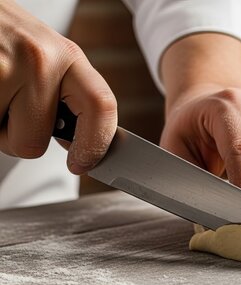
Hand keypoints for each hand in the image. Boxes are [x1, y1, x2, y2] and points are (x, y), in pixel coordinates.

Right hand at [0, 1, 116, 173]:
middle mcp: (40, 59)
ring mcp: (5, 68)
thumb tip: (80, 140)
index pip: (102, 107)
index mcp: (66, 55)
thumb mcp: (44, 55)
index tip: (83, 163)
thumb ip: (65, 92)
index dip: (96, 144)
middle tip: (9, 107)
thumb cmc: (2, 36)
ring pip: (8, 141)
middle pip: (36, 142)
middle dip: (20, 137)